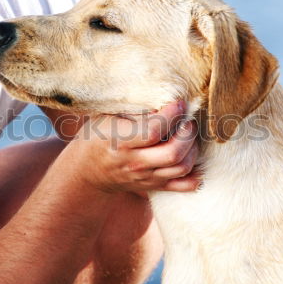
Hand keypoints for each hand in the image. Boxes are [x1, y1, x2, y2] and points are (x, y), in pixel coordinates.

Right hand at [71, 100, 199, 194]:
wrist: (87, 168)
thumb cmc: (99, 134)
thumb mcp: (108, 115)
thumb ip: (135, 108)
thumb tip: (166, 97)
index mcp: (121, 141)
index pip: (155, 131)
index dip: (172, 115)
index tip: (179, 103)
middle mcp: (134, 162)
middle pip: (173, 153)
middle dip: (187, 133)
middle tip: (187, 120)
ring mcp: (145, 177)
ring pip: (182, 167)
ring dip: (192, 149)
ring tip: (188, 135)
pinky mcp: (153, 186)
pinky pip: (184, 185)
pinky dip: (195, 173)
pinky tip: (191, 156)